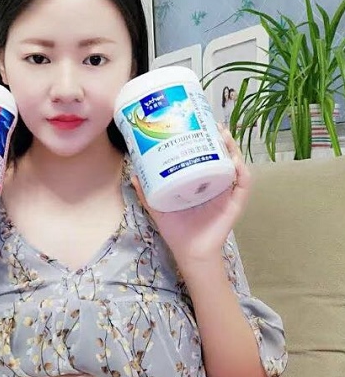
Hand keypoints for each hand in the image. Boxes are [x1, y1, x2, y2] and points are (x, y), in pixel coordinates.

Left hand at [132, 126, 251, 269]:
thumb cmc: (177, 229)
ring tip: (224, 137)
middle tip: (214, 125)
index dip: (207, 139)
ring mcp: (228, 192)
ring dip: (233, 149)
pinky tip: (235, 161)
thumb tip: (134, 175)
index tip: (200, 124)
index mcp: (201, 181)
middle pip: (224, 155)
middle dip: (222, 139)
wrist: (189, 252)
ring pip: (236, 165)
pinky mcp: (235, 203)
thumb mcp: (158, 206)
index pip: (207, 155)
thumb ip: (147, 191)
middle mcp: (216, 183)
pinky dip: (241, 171)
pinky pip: (243, 184)